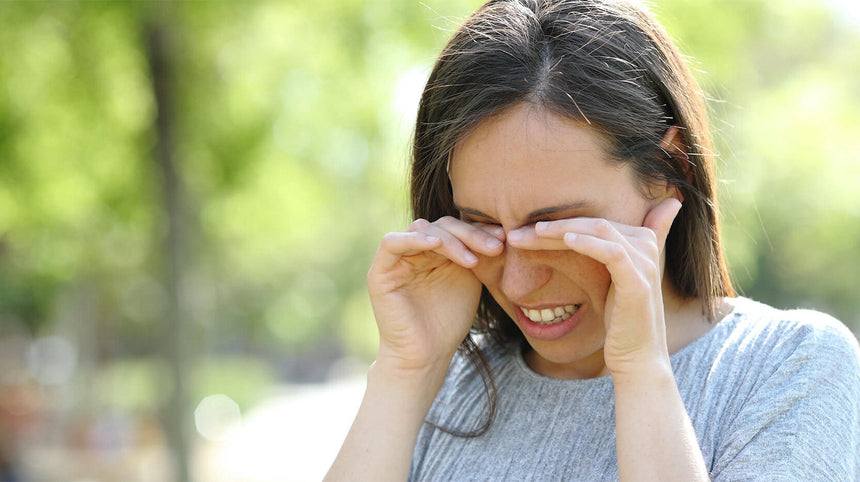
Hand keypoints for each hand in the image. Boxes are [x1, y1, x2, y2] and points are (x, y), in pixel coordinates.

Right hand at [367, 216, 504, 375]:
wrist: (426, 356)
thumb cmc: (449, 322)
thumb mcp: (470, 280)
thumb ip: (476, 253)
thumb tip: (501, 229)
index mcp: (435, 251)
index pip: (456, 227)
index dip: (479, 230)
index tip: (505, 238)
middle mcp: (414, 250)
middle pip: (442, 225)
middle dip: (470, 234)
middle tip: (495, 247)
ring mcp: (396, 259)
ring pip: (421, 229)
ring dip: (450, 240)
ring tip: (473, 259)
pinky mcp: (380, 271)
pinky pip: (392, 243)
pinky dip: (414, 239)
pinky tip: (437, 245)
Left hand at [507, 198, 682, 374]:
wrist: (637, 358)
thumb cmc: (618, 322)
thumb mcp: (610, 282)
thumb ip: (604, 254)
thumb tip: (593, 239)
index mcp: (641, 241)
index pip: (594, 222)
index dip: (560, 221)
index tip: (524, 230)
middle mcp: (647, 246)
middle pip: (594, 223)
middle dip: (554, 225)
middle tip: (516, 233)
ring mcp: (645, 263)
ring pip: (600, 231)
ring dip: (562, 230)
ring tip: (532, 233)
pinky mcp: (638, 282)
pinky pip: (612, 253)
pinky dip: (588, 243)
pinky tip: (566, 241)